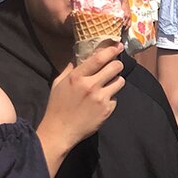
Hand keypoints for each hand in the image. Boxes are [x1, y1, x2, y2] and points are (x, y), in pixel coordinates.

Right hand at [38, 44, 124, 169]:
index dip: (111, 50)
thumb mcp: (58, 84)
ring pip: (120, 81)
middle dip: (117, 64)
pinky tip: (101, 102)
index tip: (117, 46)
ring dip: (116, 81)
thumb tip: (78, 57)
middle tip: (115, 66)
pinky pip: (115, 98)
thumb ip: (69, 69)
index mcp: (77, 77)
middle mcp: (90, 86)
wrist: (60, 131)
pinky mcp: (107, 110)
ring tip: (109, 84)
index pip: (99, 58)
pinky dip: (111, 98)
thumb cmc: (57, 106)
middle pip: (115, 67)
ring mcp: (100, 98)